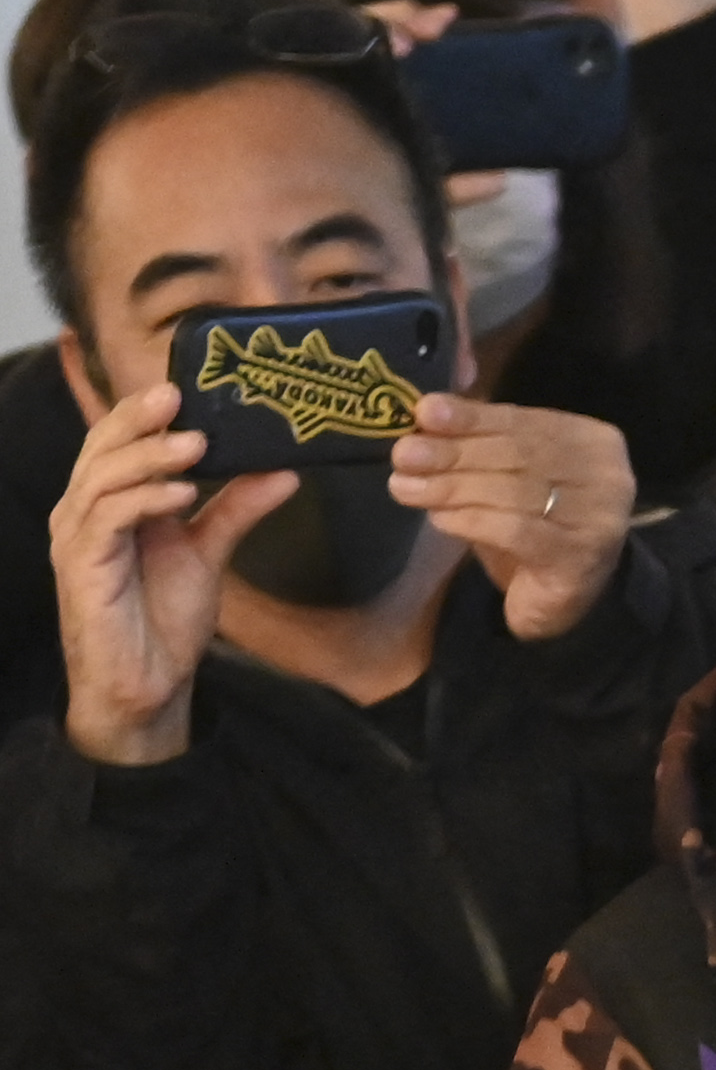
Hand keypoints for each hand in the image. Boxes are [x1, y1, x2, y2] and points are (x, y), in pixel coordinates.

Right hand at [48, 382, 291, 768]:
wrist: (149, 684)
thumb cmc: (165, 616)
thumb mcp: (208, 552)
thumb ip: (237, 509)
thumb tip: (284, 471)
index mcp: (109, 500)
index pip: (118, 440)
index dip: (143, 411)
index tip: (185, 385)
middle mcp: (84, 511)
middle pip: (102, 447)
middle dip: (139, 419)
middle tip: (180, 396)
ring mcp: (77, 537)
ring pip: (102, 477)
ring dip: (149, 457)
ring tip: (196, 445)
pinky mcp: (81, 567)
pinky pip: (107, 520)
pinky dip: (143, 500)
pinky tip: (182, 494)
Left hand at [392, 398, 634, 641]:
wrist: (567, 597)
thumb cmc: (535, 522)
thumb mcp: (511, 470)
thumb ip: (482, 437)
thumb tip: (427, 409)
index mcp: (596, 441)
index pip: (527, 421)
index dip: (472, 418)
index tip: (423, 413)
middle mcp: (609, 476)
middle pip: (519, 454)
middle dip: (454, 453)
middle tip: (403, 455)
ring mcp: (600, 519)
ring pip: (513, 491)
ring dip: (451, 488)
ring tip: (405, 487)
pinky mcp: (578, 558)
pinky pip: (515, 530)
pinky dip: (470, 520)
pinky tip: (439, 519)